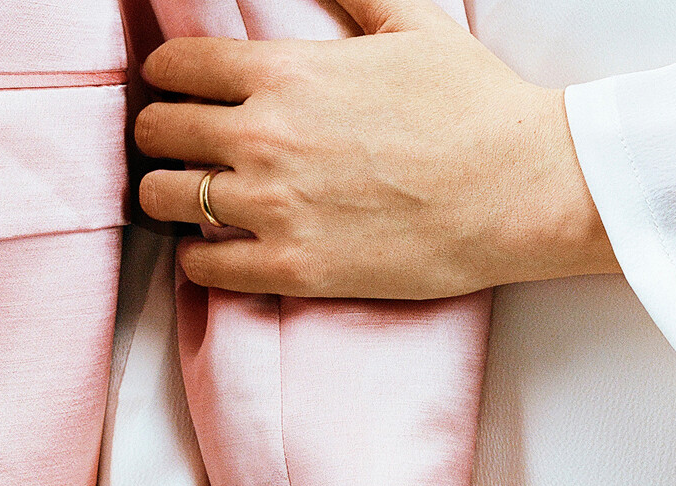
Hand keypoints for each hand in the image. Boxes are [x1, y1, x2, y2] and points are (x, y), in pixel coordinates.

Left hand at [135, 0, 619, 298]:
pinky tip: (211, 251)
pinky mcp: (293, 269)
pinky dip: (196, 258)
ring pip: (166, 200)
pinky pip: (203, 266)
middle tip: (174, 150)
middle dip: (158, 137)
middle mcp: (264, 137)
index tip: (171, 91)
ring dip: (167, 197)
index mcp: (285, 73)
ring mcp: (273, 207)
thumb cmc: (474, 108)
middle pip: (159, 133)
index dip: (165, 77)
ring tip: (188, 200)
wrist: (517, 190)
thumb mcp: (413, 27)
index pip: (178, 66)